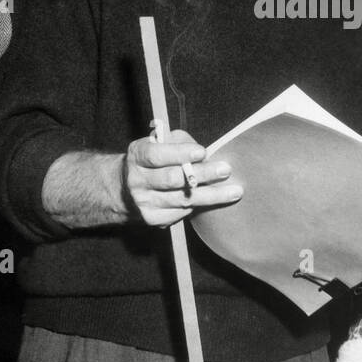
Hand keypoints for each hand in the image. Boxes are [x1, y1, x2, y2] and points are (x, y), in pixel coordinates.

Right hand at [122, 129, 242, 226]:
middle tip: (225, 170)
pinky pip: (182, 212)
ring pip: (182, 199)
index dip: (180, 153)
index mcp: (137, 156)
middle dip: (202, 174)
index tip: (202, 152)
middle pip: (172, 179)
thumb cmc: (153, 160)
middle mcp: (137, 180)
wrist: (127, 189)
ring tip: (234, 191)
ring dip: (211, 195)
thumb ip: (179, 142)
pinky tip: (214, 199)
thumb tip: (203, 155)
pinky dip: (199, 205)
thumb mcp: (160, 142)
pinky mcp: (152, 219)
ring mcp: (144, 202)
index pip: (157, 155)